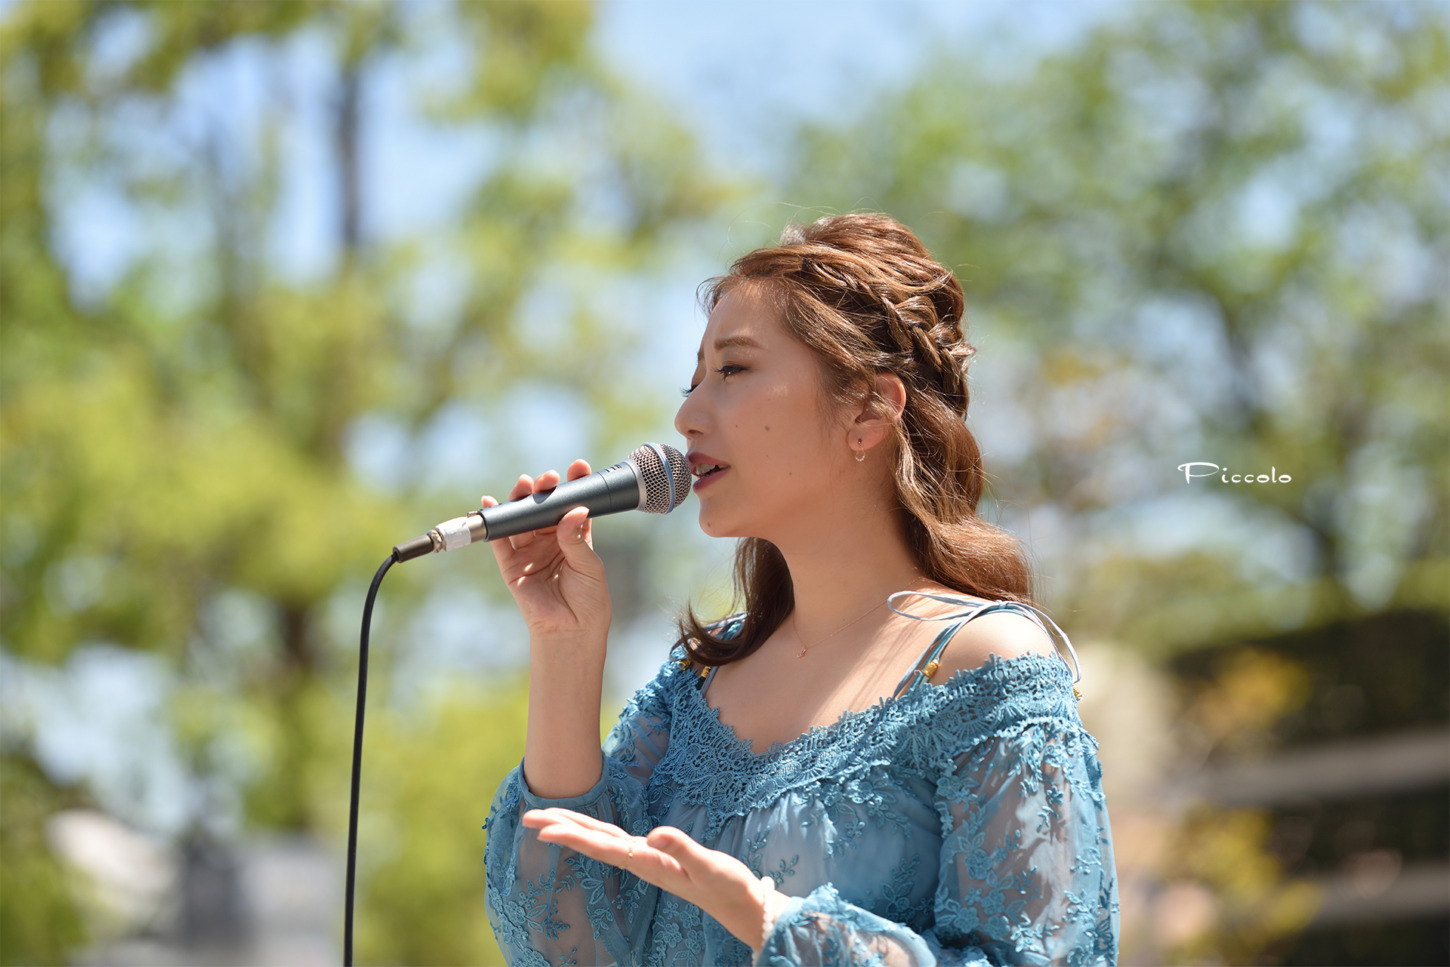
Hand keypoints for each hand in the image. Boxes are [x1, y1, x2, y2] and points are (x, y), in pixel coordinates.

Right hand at [481, 460, 611, 640]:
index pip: (572, 505)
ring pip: (522, 520)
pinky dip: (495, 523)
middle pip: (543, 508)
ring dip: (521, 501)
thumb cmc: (588, 599)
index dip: (574, 485)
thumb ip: (577, 538)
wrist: (572, 630)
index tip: (578, 467)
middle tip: (547, 478)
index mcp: (574, 536)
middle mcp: (550, 540)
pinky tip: (490, 504)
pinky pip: (500, 541)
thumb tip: (573, 511)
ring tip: (523, 485)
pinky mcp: (511, 566)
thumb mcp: (589, 565)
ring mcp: (530, 551)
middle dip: (545, 489)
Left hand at [520, 807, 790, 951]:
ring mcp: (647, 859)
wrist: (741, 904)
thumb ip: (683, 849)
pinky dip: (596, 833)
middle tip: (527, 817)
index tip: (543, 830)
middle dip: (561, 828)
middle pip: (594, 842)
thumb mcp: (709, 867)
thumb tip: (655, 834)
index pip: (603, 847)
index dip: (573, 836)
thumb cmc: (727, 886)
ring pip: (603, 840)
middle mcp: (641, 861)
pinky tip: (588, 831)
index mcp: (649, 862)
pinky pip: (616, 842)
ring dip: (574, 828)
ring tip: (546, 821)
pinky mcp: (656, 857)